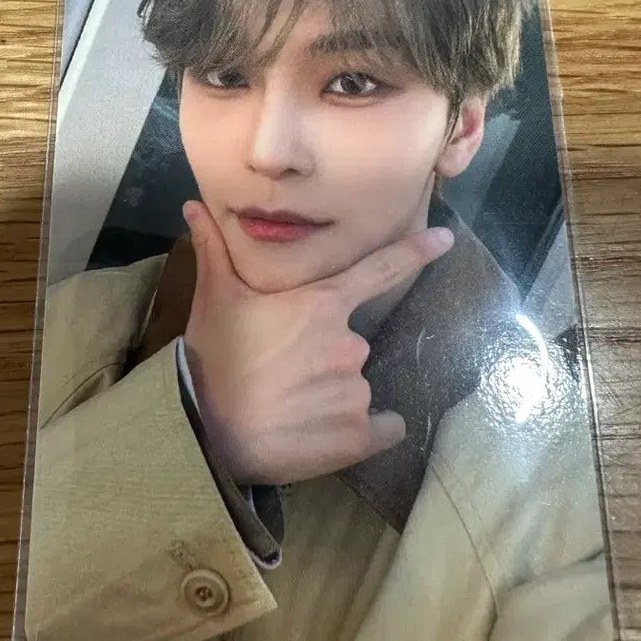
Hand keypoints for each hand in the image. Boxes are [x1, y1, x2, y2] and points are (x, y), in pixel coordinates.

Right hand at [181, 200, 454, 485]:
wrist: (206, 431)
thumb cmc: (213, 358)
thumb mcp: (213, 299)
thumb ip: (213, 250)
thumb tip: (193, 205)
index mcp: (323, 305)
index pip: (381, 269)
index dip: (417, 251)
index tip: (447, 239)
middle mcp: (350, 345)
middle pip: (352, 343)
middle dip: (325, 356)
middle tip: (283, 373)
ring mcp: (356, 391)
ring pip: (358, 386)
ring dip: (335, 395)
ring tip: (292, 408)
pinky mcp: (358, 436)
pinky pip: (383, 428)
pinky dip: (366, 432)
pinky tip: (328, 434)